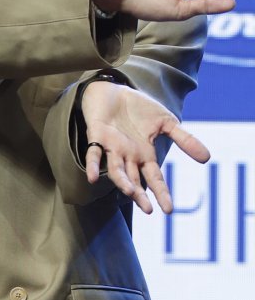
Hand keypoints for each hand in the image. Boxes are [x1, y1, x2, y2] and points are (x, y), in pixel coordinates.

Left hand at [80, 80, 209, 214]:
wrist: (114, 89)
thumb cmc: (138, 108)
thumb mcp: (166, 122)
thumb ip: (184, 139)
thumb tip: (207, 158)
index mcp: (145, 155)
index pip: (155, 179)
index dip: (161, 193)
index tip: (169, 210)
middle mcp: (128, 156)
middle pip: (135, 180)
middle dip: (141, 195)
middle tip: (149, 210)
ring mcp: (112, 147)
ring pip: (116, 170)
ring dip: (122, 182)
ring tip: (131, 193)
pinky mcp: (97, 136)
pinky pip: (93, 154)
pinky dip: (93, 166)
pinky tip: (92, 178)